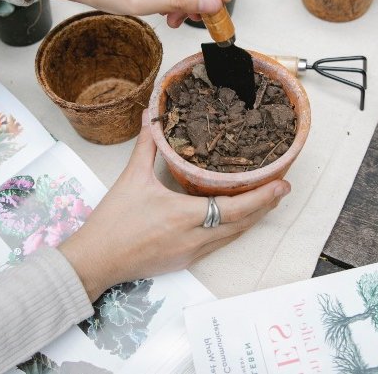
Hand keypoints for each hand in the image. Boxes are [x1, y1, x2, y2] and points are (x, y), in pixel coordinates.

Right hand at [59, 111, 290, 300]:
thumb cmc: (113, 222)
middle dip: (264, 206)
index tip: (282, 185)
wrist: (95, 260)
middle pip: (241, 224)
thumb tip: (152, 115)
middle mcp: (193, 238)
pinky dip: (233, 229)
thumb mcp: (131, 178)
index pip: (234, 208)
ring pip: (232, 236)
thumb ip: (147, 145)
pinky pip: (218, 244)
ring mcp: (191, 253)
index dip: (261, 197)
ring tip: (266, 200)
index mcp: (183, 216)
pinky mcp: (185, 261)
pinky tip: (236, 218)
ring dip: (251, 219)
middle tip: (282, 188)